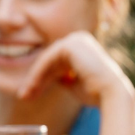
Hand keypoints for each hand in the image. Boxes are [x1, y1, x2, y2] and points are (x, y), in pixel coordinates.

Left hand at [18, 31, 134, 105]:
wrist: (111, 94)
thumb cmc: (97, 93)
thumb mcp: (74, 83)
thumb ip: (62, 77)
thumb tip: (48, 79)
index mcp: (83, 47)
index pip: (56, 62)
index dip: (42, 79)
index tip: (30, 95)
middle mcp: (80, 39)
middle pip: (50, 61)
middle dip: (36, 80)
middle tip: (24, 96)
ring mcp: (75, 40)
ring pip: (46, 61)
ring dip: (34, 79)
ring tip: (24, 95)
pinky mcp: (70, 45)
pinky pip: (47, 60)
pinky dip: (37, 74)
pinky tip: (31, 87)